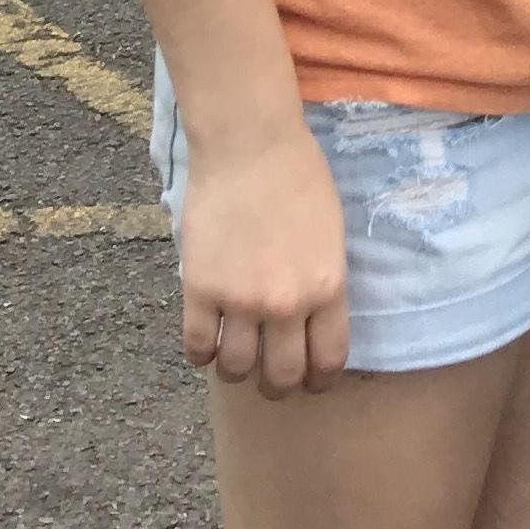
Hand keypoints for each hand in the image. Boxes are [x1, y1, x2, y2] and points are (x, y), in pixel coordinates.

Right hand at [176, 113, 351, 398]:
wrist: (250, 143)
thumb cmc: (298, 175)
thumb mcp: (331, 233)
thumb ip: (324, 282)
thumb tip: (313, 322)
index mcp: (327, 287)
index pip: (328, 361)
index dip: (319, 380)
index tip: (311, 380)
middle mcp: (286, 303)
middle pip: (282, 377)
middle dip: (278, 385)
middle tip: (270, 377)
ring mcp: (241, 300)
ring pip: (237, 370)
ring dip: (237, 371)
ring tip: (236, 358)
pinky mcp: (201, 290)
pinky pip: (198, 348)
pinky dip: (202, 353)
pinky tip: (207, 341)